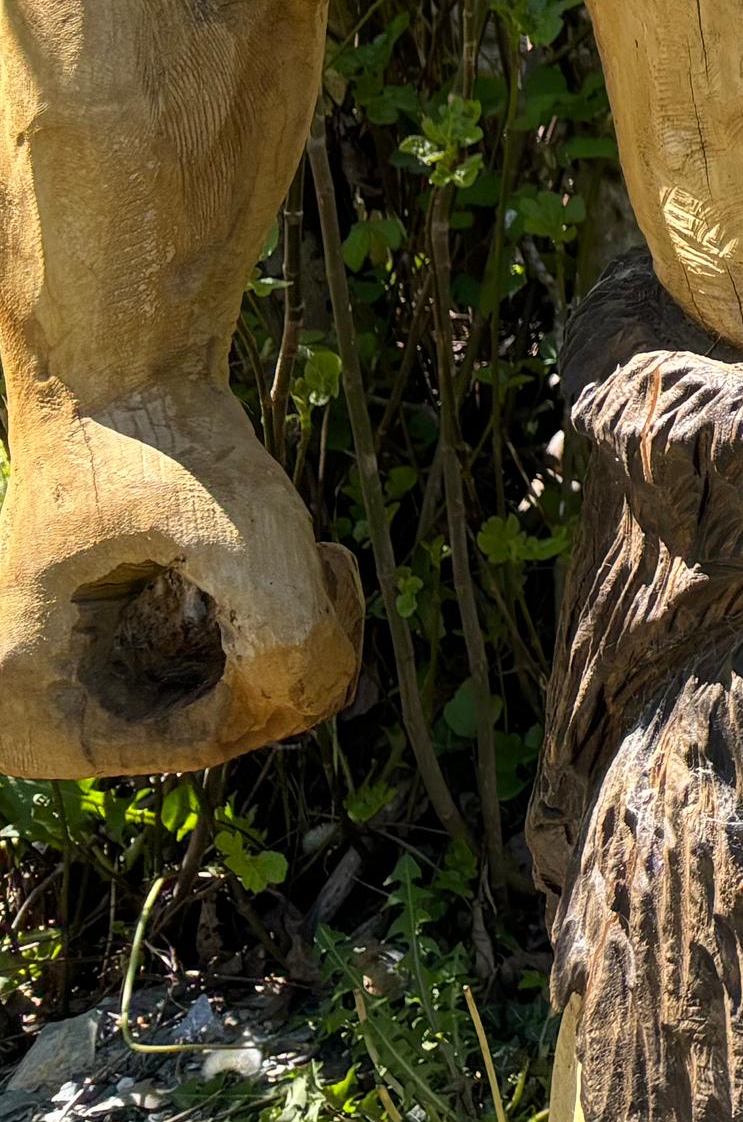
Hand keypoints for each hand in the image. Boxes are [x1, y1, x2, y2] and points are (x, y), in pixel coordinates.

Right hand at [0, 384, 360, 778]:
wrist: (122, 376)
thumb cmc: (164, 441)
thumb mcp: (242, 528)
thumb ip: (288, 629)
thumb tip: (312, 701)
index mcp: (22, 704)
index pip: (193, 745)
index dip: (282, 691)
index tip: (327, 610)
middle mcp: (30, 714)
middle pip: (211, 728)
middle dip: (289, 658)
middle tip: (332, 576)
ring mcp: (70, 689)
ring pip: (223, 703)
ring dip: (288, 639)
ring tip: (320, 558)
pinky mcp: (109, 659)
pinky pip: (212, 676)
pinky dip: (264, 627)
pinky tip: (300, 565)